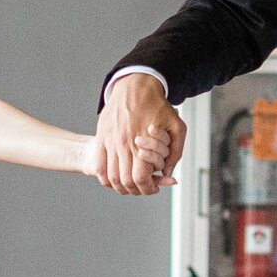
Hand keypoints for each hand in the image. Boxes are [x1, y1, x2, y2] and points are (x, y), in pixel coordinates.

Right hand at [95, 73, 183, 196]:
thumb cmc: (157, 106)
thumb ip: (176, 152)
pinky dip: (105, 178)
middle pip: (125, 181)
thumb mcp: (177, 126)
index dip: (148, 188)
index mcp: (142, 143)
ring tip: (129, 186)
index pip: (140, 178)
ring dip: (120, 187)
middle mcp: (124, 144)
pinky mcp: (101, 137)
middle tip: (142, 189)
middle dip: (135, 190)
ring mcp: (110, 141)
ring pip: (111, 176)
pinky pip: (100, 166)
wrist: (135, 85)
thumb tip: (168, 173)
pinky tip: (114, 179)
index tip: (154, 188)